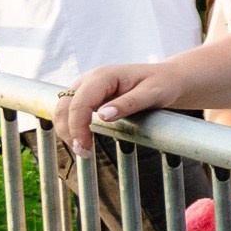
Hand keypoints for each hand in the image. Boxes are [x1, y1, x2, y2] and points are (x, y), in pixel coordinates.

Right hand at [53, 63, 182, 155]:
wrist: (167, 78)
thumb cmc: (163, 84)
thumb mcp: (152, 94)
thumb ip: (129, 103)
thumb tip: (103, 116)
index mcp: (103, 76)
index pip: (79, 103)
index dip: (78, 127)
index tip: (85, 148)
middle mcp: (89, 79)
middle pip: (65, 107)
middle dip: (68, 131)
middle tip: (84, 153)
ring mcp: (86, 87)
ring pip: (63, 109)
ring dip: (67, 130)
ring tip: (83, 150)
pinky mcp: (87, 96)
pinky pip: (70, 111)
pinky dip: (71, 126)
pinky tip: (83, 140)